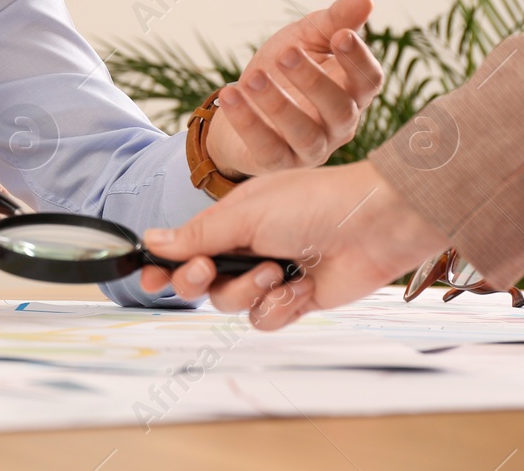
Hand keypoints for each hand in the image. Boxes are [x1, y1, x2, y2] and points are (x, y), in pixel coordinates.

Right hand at [136, 161, 446, 328]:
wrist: (375, 224)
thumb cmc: (312, 203)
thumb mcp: (245, 213)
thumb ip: (198, 234)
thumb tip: (151, 241)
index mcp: (229, 222)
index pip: (183, 248)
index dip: (163, 266)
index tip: (148, 277)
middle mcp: (245, 250)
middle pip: (199, 283)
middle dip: (197, 280)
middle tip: (208, 270)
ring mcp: (270, 276)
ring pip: (231, 304)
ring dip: (248, 291)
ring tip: (276, 271)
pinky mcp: (295, 300)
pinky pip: (266, 320)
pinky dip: (279, 307)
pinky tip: (300, 288)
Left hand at [206, 0, 384, 178]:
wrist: (240, 103)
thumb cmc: (281, 70)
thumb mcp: (304, 40)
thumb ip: (332, 22)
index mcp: (351, 92)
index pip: (369, 80)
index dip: (358, 59)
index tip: (340, 35)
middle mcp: (339, 124)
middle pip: (339, 108)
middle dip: (314, 80)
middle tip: (286, 53)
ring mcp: (311, 148)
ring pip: (305, 134)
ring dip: (279, 105)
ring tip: (253, 78)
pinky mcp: (278, 163)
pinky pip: (267, 148)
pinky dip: (248, 122)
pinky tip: (230, 94)